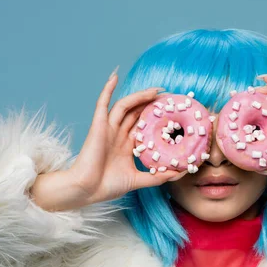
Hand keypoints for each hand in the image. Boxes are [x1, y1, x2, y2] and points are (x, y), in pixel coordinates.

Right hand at [68, 70, 186, 203]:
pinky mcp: (98, 126)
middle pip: (137, 113)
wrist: (86, 190)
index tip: (173, 113)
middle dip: (152, 104)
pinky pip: (102, 104)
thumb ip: (158, 177)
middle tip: (168, 97)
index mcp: (126, 145)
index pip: (144, 126)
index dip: (157, 118)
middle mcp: (118, 134)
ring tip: (155, 90)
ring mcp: (108, 129)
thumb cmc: (107, 187)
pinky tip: (115, 77)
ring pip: (125, 106)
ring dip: (139, 96)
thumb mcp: (138, 180)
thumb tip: (180, 173)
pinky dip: (107, 90)